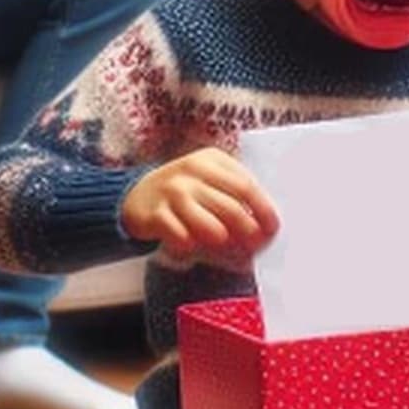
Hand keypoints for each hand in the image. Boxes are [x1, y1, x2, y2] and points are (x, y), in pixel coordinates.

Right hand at [122, 148, 279, 265]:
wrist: (136, 195)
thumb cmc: (184, 191)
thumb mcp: (207, 179)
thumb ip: (233, 194)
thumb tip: (263, 224)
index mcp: (211, 160)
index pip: (245, 185)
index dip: (263, 209)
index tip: (272, 228)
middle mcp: (191, 173)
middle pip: (231, 207)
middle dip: (248, 231)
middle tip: (255, 245)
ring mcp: (172, 192)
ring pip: (210, 226)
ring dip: (225, 242)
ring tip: (229, 247)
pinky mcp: (155, 215)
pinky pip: (182, 237)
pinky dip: (193, 246)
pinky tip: (193, 247)